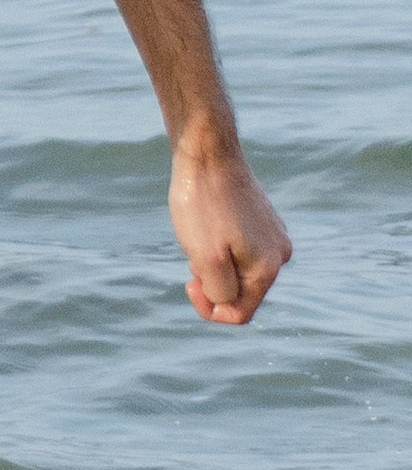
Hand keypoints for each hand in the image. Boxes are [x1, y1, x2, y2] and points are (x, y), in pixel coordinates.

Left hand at [168, 141, 290, 325]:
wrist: (208, 156)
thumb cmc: (203, 206)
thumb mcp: (204, 258)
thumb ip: (220, 291)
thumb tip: (228, 304)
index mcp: (268, 268)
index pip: (239, 313)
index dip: (209, 309)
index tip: (188, 282)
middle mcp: (280, 254)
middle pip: (240, 292)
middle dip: (211, 282)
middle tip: (192, 251)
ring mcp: (274, 236)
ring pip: (237, 270)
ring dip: (213, 264)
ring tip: (200, 234)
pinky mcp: (263, 221)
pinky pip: (238, 250)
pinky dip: (218, 247)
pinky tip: (207, 223)